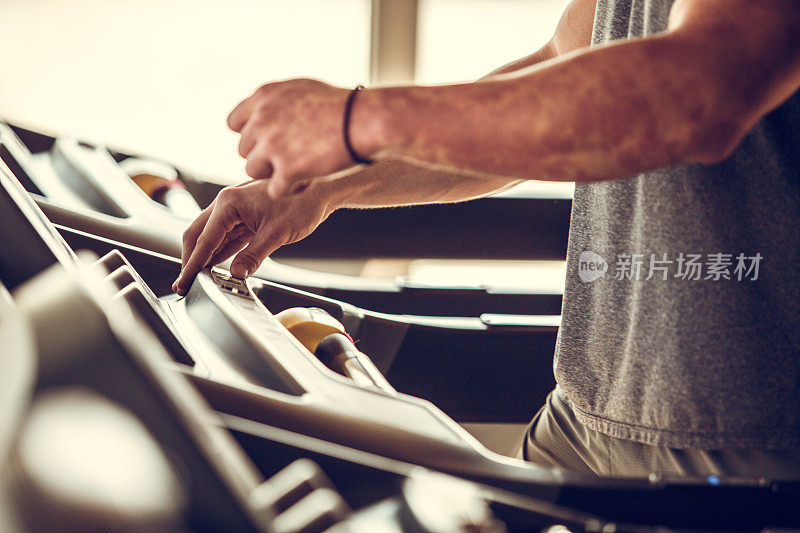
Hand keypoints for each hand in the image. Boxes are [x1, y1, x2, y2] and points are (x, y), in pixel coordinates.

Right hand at [172, 180, 333, 294]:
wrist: (322, 191)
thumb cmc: (302, 202)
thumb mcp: (276, 234)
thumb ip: (252, 256)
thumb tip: (235, 274)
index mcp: (228, 203)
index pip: (203, 239)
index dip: (193, 264)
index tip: (185, 281)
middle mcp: (227, 204)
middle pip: (199, 235)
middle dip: (191, 260)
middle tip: (185, 283)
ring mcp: (236, 211)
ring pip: (211, 237)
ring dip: (204, 257)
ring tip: (198, 279)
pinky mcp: (246, 218)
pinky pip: (227, 238)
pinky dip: (220, 253)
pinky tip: (216, 266)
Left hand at [227, 78, 356, 197]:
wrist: (365, 120)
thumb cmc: (342, 105)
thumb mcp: (303, 88)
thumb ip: (277, 102)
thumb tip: (260, 113)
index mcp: (263, 97)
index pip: (235, 123)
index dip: (252, 135)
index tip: (268, 142)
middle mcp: (262, 119)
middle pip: (244, 150)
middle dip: (264, 156)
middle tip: (289, 159)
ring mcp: (273, 145)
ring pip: (253, 170)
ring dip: (273, 174)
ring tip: (297, 172)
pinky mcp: (287, 170)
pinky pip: (274, 190)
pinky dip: (289, 190)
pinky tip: (305, 183)